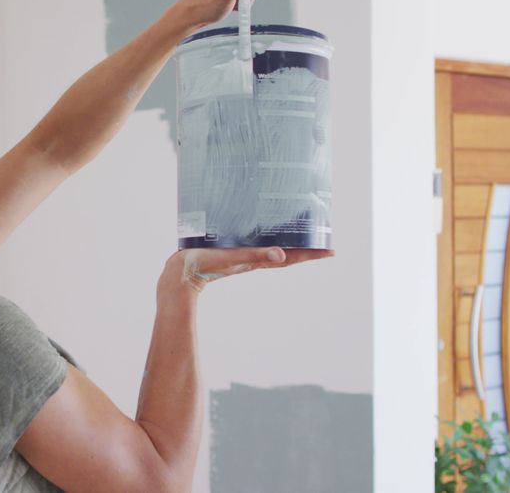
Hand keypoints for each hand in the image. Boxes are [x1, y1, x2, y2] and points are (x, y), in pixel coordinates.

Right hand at [157, 247, 334, 301]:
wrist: (177, 277)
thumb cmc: (202, 266)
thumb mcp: (230, 258)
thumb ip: (254, 256)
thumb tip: (282, 255)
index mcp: (256, 260)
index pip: (290, 257)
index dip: (311, 254)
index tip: (332, 250)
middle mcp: (252, 259)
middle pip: (286, 254)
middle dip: (305, 248)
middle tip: (323, 240)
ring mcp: (241, 257)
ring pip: (271, 249)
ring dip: (287, 243)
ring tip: (299, 234)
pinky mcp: (228, 252)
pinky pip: (254, 245)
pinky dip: (264, 239)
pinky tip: (262, 232)